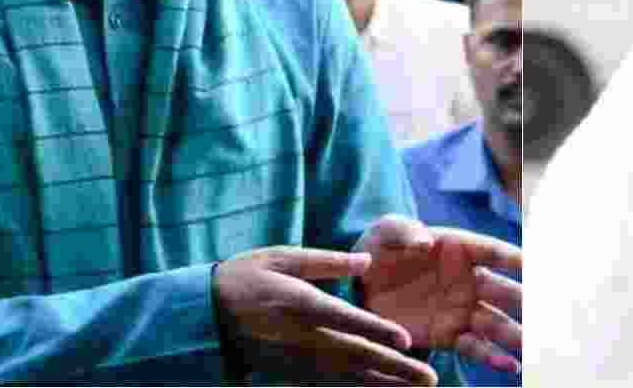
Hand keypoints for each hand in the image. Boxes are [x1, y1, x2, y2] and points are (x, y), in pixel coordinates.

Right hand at [214, 246, 438, 385]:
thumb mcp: (280, 257)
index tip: (406, 340)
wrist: (203, 317)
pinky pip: (331, 386)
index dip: (377, 331)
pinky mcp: (291, 374)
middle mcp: (302, 337)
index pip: (345, 319)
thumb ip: (324, 261)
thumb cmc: (245, 278)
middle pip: (355, 355)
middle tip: (429, 377)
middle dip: (394, 368)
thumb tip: (366, 261)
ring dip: (384, 384)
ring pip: (348, 376)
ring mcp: (296, 360)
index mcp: (300, 304)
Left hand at [358, 215, 522, 375]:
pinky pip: (476, 347)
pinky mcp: (449, 334)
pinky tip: (511, 365)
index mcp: (459, 248)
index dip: (514, 257)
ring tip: (535, 345)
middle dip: (527, 300)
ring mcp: (461, 309)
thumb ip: (404, 230)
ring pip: (496, 323)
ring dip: (517, 333)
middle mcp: (468, 280)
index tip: (533, 265)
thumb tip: (426, 242)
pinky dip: (494, 357)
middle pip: (504, 290)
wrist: (358, 286)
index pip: (493, 252)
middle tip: (550, 309)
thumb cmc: (378, 249)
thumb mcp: (385, 230)